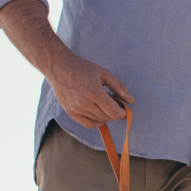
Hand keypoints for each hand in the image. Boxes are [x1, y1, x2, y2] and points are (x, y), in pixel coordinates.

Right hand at [0, 0, 133, 128]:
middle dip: (114, 112)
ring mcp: (76, 109)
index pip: (115, 112)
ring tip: (102, 103)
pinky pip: (88, 124)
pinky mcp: (70, 112)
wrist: (58, 66)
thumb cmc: (82, 68)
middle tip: (112, 101)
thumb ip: (119, 88)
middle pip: (108, 117)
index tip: (123, 107)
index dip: (123, 112)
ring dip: (105, 115)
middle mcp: (85, 103)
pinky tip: (97, 112)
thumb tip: (132, 101)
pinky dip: (96, 121)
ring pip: (100, 121)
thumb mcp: (104, 74)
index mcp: (95, 93)